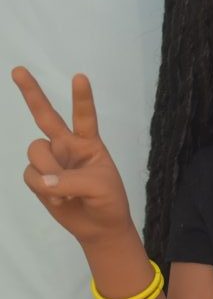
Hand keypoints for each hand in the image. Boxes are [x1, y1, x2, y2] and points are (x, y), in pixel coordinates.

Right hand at [13, 67, 132, 246]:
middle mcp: (67, 146)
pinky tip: (59, 200)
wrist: (100, 228)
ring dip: (48, 171)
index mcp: (89, 142)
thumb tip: (42, 180)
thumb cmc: (108, 202)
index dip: (82, 98)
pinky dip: (43, 189)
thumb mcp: (100, 188)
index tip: (80, 77)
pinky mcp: (38, 178)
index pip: (84, 116)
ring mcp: (51, 161)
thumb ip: (71, 180)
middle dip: (31, 92)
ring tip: (66, 191)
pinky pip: (30, 175)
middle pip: (45, 115)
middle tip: (18, 70)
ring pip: (36, 151)